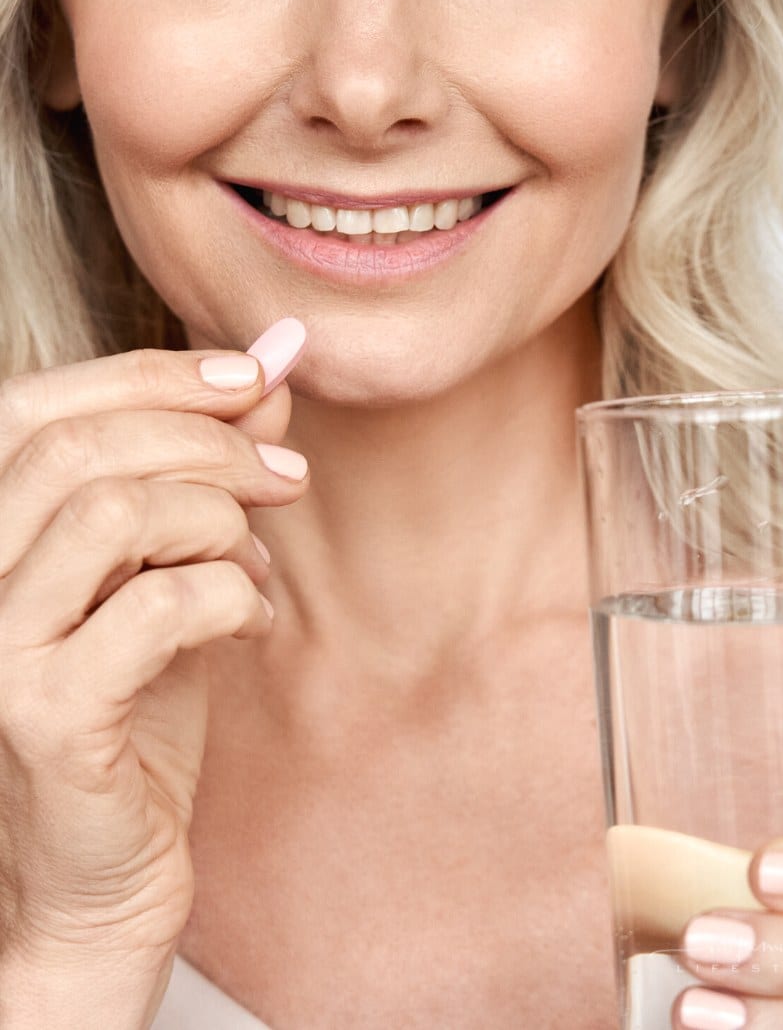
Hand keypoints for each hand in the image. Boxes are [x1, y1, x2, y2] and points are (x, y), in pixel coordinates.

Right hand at [0, 337, 307, 977]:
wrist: (95, 879)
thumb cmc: (131, 714)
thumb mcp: (171, 569)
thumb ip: (207, 466)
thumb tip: (277, 361)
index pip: (38, 407)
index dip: (150, 374)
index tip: (253, 376)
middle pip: (78, 448)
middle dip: (208, 441)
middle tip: (286, 475)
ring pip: (112, 513)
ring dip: (216, 519)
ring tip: (255, 561)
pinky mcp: (46, 718)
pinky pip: (156, 609)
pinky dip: (229, 597)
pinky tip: (248, 623)